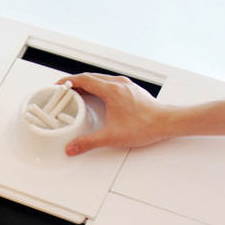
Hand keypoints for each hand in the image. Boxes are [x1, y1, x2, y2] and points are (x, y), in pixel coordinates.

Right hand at [57, 73, 172, 155]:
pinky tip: (95, 98)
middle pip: (90, 77)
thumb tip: (72, 147)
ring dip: (86, 85)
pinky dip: (97, 88)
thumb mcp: (111, 137)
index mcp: (111, 90)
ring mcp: (125, 85)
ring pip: (100, 80)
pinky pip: (108, 84)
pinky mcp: (130, 90)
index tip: (58, 86)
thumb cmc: (145, 125)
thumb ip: (88, 142)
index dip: (68, 82)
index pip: (84, 79)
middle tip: (63, 92)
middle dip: (74, 84)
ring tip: (76, 95)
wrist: (166, 123)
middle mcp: (118, 84)